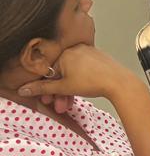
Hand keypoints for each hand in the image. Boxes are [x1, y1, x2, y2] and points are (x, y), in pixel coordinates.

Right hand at [17, 43, 134, 108]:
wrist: (120, 83)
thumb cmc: (94, 82)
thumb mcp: (64, 87)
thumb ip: (42, 88)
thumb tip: (24, 89)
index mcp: (65, 53)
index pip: (49, 72)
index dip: (46, 88)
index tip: (45, 99)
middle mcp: (76, 50)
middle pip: (61, 73)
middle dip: (59, 92)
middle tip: (58, 105)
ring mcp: (88, 53)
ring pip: (72, 73)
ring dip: (68, 90)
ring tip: (68, 104)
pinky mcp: (97, 58)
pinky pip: (82, 70)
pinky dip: (79, 82)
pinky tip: (78, 94)